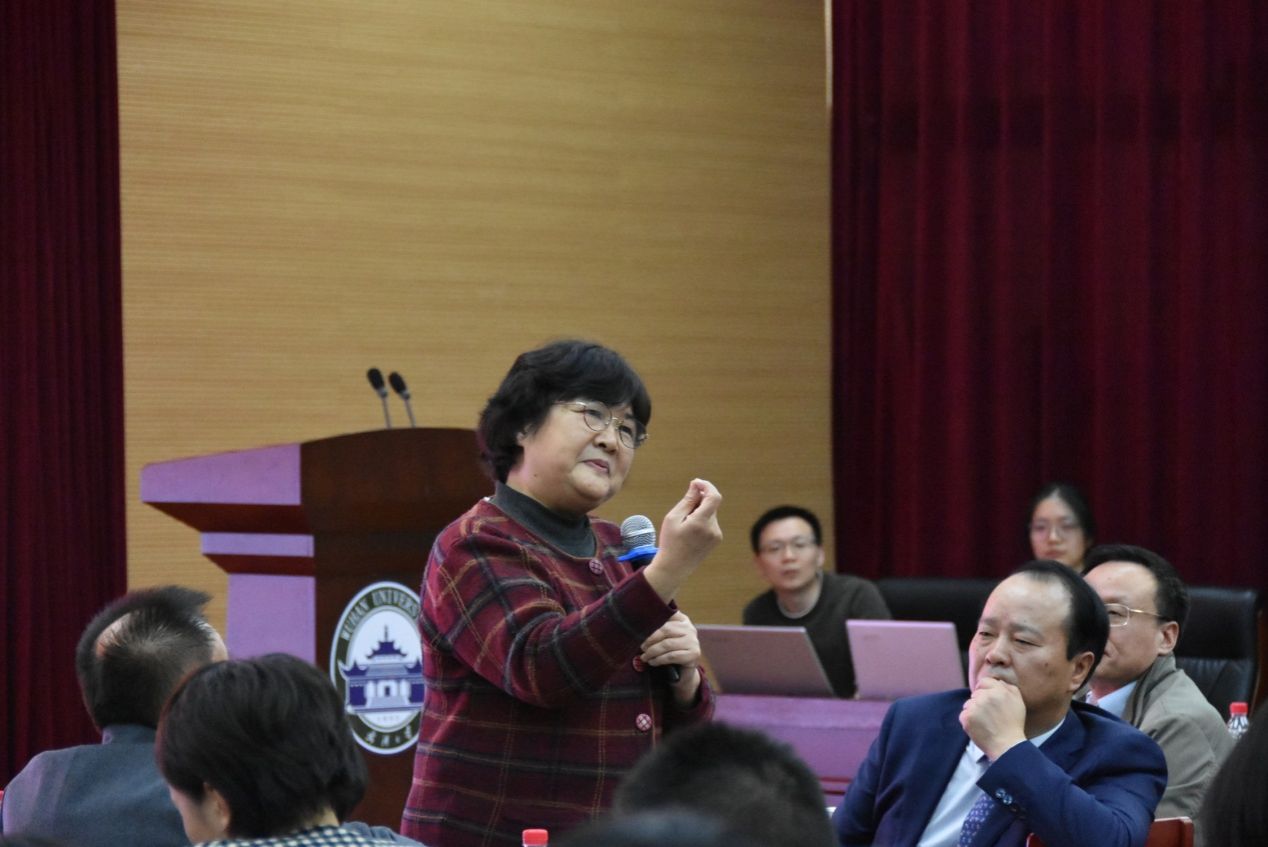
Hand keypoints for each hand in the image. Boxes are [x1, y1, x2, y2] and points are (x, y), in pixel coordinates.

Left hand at [641, 611, 702, 704]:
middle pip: (666, 630)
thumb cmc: (671, 651)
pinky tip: (652, 662)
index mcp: (683, 620)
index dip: (653, 620)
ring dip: (652, 651)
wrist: (684, 671)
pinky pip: (672, 656)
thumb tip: (637, 625)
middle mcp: (690, 628)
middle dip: (650, 639)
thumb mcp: (665, 637)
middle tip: (641, 646)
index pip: (667, 615)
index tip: (640, 627)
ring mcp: (693, 641)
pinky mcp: (694, 654)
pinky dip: (659, 659)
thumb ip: (657, 629)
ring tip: (644, 656)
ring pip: (667, 644)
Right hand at [643, 479, 722, 601]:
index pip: (714, 497)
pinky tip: (690, 531)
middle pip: (710, 505)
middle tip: (683, 508)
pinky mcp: (716, 539)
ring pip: (710, 513)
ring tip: (684, 524)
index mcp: (701, 522)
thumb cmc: (670, 542)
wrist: (674, 567)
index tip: (696, 483)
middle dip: (699, 501)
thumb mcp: (673, 518)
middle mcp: (713, 528)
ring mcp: (716, 535)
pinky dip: (702, 520)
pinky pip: (711, 522)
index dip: (707, 486)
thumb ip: (687, 501)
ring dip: (699, 511)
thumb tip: (696, 485)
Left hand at [959, 676, 1026, 759]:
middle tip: (989, 715)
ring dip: (974, 711)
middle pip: (976, 693)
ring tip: (985, 723)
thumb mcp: (1018, 702)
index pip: (984, 681)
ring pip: (968, 704)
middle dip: (980, 702)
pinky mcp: (966, 717)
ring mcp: (975, 706)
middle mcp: (985, 696)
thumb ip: (1008, 688)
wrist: (1007, 746)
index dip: (984, 689)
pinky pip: (963, 714)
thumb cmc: (1014, 725)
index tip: (987, 698)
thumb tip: (998, 682)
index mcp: (999, 691)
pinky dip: (969, 721)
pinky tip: (979, 727)